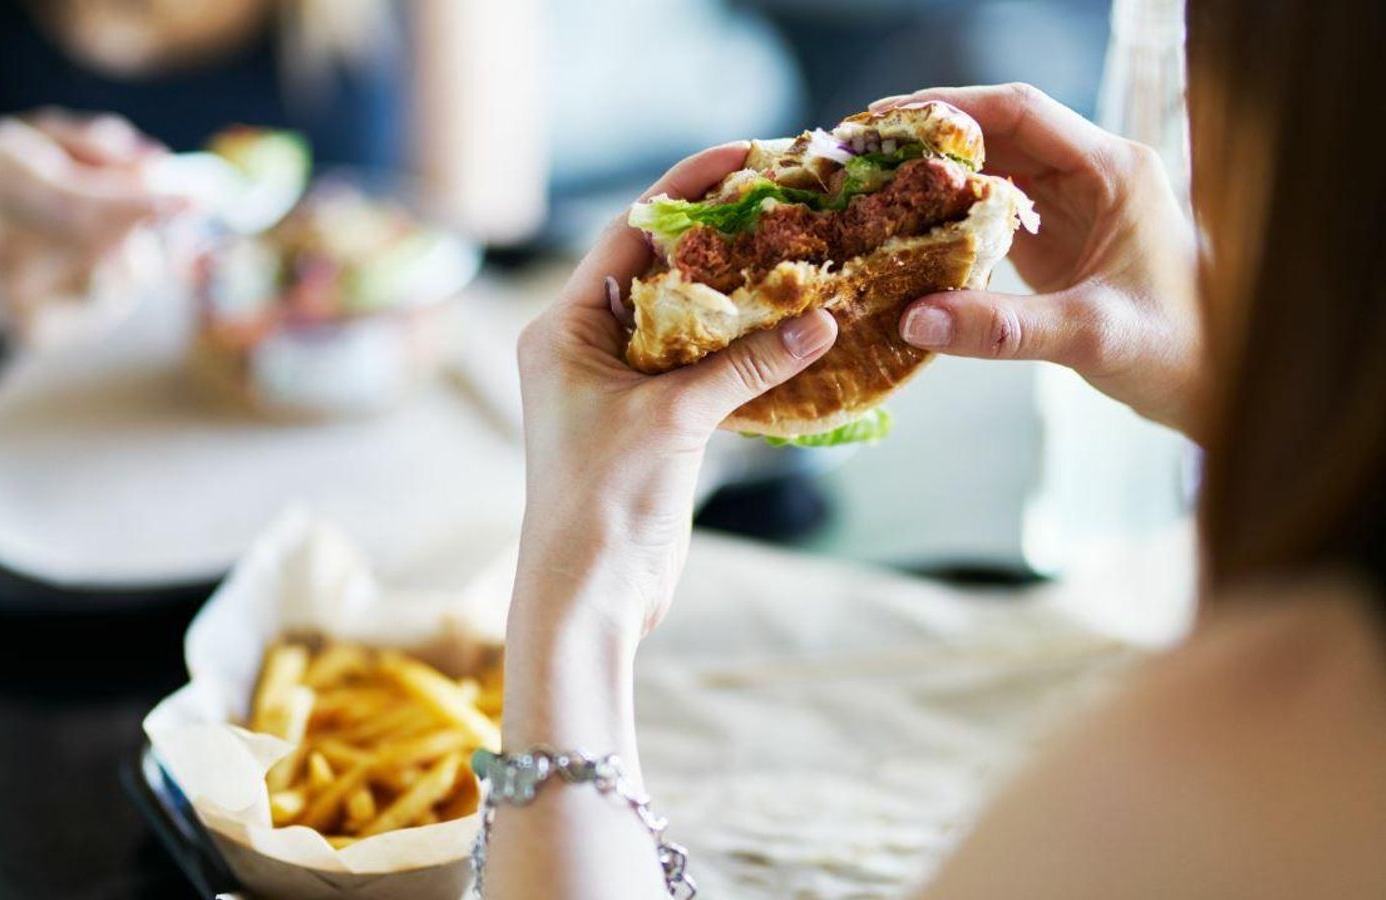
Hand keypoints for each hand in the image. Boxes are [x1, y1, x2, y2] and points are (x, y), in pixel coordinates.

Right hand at [0, 108, 182, 336]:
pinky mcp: (28, 333)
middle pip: (111, 248)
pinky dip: (114, 285)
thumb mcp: (35, 136)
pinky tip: (78, 267)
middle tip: (169, 212)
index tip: (197, 200)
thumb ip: (100, 145)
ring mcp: (12, 297)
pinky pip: (108, 310)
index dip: (145, 208)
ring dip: (134, 257)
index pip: (83, 206)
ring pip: (121, 283)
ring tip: (97, 236)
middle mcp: (0, 245)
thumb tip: (160, 170)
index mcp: (0, 180)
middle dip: (152, 230)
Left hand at [511, 144, 837, 642]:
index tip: (746, 157)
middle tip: (787, 201)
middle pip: (660, 268)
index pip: (630, 233)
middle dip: (721, 238)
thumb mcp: (675, 420)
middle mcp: (584, 345)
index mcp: (564, 327)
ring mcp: (617, 384)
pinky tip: (791, 330)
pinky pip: (700, 365)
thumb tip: (822, 318)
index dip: (688, 191)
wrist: (590, 595)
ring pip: (685, 318)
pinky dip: (741, 349)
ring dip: (737, 295)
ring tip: (800, 255)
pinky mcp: (649, 420)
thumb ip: (745, 364)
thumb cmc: (605, 502)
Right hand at [880, 84, 1201, 434]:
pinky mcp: (1058, 241)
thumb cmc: (1178, 351)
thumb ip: (1002, 329)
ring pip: (993, 171)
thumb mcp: (1090, 336)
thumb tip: (914, 319)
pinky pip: (993, 213)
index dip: (953, 108)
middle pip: (1000, 132)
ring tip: (872, 184)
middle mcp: (1094, 175)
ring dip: (936, 176)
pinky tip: (906, 230)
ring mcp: (1075, 206)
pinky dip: (949, 217)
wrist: (1220, 383)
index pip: (1022, 112)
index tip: (890, 119)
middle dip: (931, 138)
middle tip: (863, 151)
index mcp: (1114, 170)